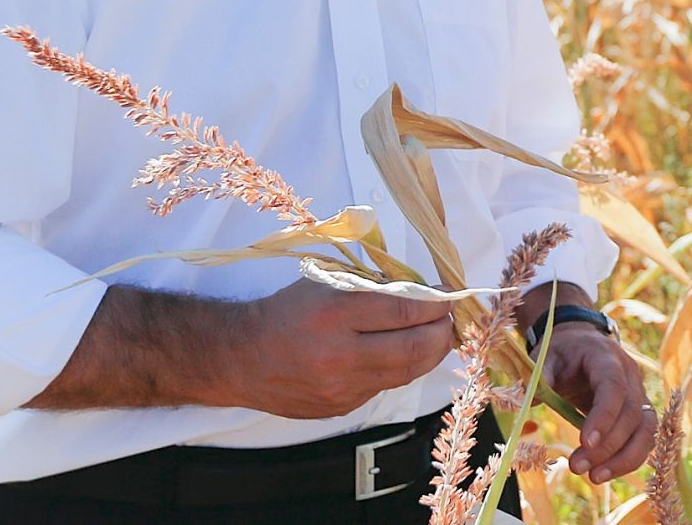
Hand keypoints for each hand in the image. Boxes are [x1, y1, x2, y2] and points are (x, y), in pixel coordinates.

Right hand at [230, 280, 454, 418]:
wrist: (242, 358)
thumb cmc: (286, 313)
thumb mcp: (326, 283)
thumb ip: (372, 287)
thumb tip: (422, 291)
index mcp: (336, 314)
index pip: (404, 311)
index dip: (435, 305)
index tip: (449, 296)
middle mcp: (340, 355)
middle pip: (414, 349)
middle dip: (442, 333)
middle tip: (449, 319)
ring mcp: (342, 388)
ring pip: (406, 373)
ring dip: (429, 353)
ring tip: (435, 336)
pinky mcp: (341, 408)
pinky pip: (384, 387)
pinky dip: (400, 369)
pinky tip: (402, 353)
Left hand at [543, 325, 653, 483]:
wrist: (582, 344)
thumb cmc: (562, 352)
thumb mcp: (546, 356)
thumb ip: (540, 377)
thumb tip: (529, 401)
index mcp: (606, 357)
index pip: (614, 387)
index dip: (604, 416)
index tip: (585, 443)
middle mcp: (630, 375)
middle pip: (630, 414)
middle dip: (607, 447)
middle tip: (576, 467)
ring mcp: (639, 393)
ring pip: (646, 430)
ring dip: (623, 459)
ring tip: (594, 477)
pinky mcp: (640, 412)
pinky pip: (644, 438)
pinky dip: (628, 459)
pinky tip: (604, 472)